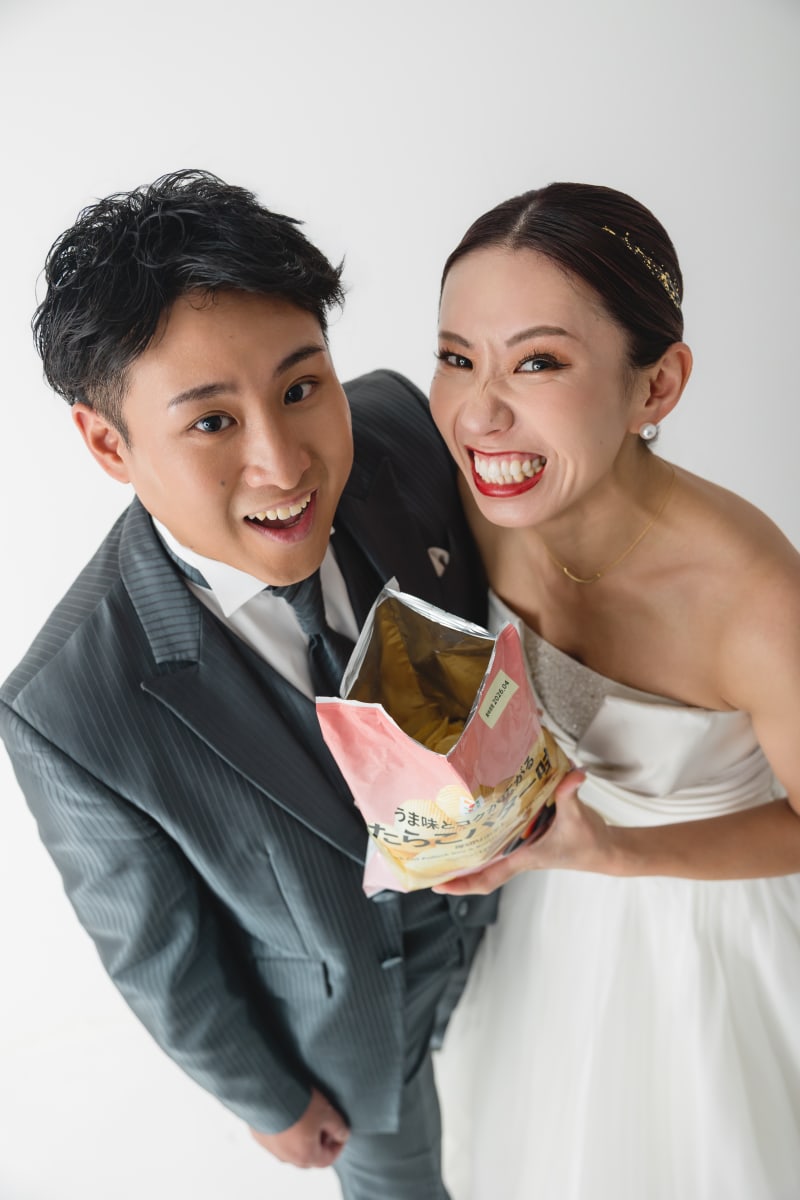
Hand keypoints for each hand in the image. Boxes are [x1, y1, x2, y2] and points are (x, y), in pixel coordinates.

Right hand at [249, 1087, 349, 1167]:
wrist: (268, 1093)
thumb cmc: (298, 1105)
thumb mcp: (326, 1112)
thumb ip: (338, 1127)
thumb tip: (343, 1135)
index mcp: (306, 1156)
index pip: (327, 1159)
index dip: (337, 1146)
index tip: (340, 1132)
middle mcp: (287, 1158)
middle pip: (309, 1155)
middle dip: (319, 1141)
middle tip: (323, 1122)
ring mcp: (272, 1149)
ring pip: (292, 1148)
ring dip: (301, 1136)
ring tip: (305, 1115)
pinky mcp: (260, 1137)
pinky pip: (277, 1138)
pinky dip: (285, 1130)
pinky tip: (289, 1112)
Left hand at [432, 770, 616, 894]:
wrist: (606, 849)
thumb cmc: (591, 842)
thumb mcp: (578, 818)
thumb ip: (571, 795)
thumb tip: (572, 774)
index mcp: (524, 858)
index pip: (488, 878)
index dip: (462, 885)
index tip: (436, 886)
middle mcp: (518, 852)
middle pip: (479, 865)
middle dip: (454, 863)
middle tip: (425, 854)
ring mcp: (523, 843)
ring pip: (489, 847)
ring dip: (469, 842)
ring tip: (440, 828)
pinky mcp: (531, 831)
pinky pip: (504, 829)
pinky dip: (492, 821)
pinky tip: (480, 805)